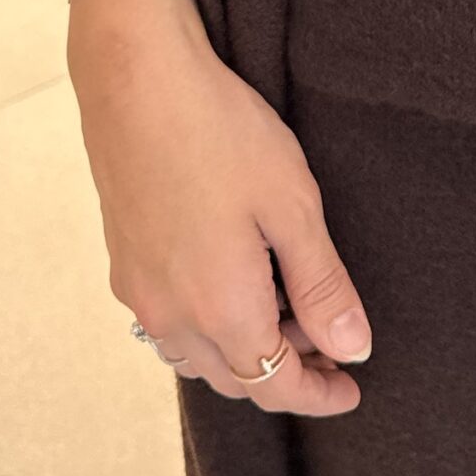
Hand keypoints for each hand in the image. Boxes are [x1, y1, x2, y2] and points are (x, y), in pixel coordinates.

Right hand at [65, 0, 370, 414]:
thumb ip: (323, 287)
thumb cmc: (222, 135)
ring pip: (197, 356)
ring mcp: (139, 293)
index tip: (350, 389)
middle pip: (235, 378)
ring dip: (244, 351)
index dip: (317, 394)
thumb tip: (353, 349)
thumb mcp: (293, 208)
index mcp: (221, 310)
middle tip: (330, 345)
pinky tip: (234, 284)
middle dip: (286, 373)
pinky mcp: (122, 264)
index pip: (274, 386)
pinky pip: (169, 325)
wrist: (137, 81)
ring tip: (288, 310)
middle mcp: (171, 316)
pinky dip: (208, 326)